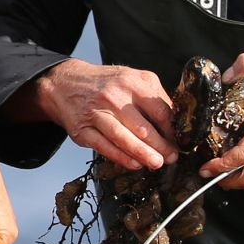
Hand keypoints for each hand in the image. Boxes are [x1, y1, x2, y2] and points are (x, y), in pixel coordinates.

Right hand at [30, 58, 177, 170]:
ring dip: (143, 154)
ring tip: (157, 163)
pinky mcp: (82, 130)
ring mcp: (96, 114)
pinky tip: (134, 164)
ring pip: (123, 138)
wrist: (65, 84)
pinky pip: (104, 147)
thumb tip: (175, 121)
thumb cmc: (105, 84)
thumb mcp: (131, 79)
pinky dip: (121, 157)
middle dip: (161, 146)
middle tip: (172, 157)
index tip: (179, 141)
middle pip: (144, 127)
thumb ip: (153, 96)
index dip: (172, 130)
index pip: (160, 110)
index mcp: (132, 82)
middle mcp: (113, 97)